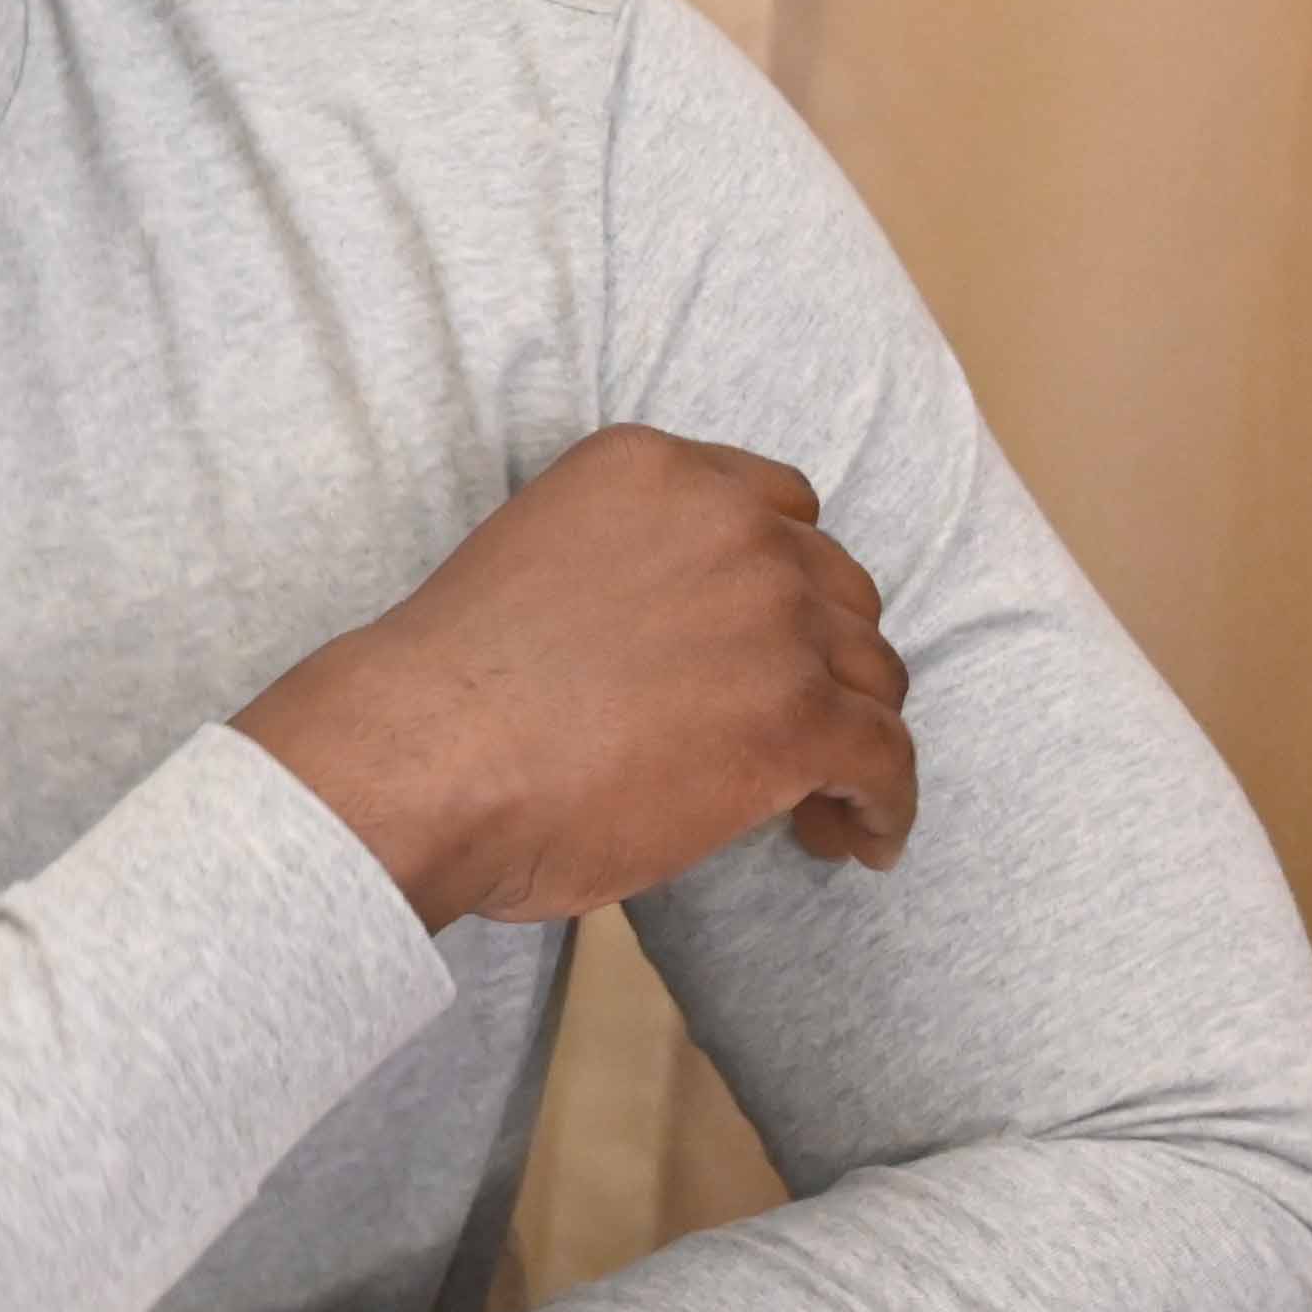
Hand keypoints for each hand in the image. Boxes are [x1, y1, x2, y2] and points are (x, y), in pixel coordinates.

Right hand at [233, 424, 915, 927]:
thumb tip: (679, 643)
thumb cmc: (448, 685)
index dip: (783, 577)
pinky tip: (861, 841)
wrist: (425, 756)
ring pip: (874, 675)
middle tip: (784, 725)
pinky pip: (886, 763)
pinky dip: (883, 808)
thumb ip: (632, 566)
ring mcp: (776, 621)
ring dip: (854, 736)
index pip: (779, 505)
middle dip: (821, 659)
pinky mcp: (802, 721)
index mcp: (653, 469)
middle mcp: (732, 525)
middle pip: (839, 589)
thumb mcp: (539, 555)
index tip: (765, 634)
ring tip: (818, 803)